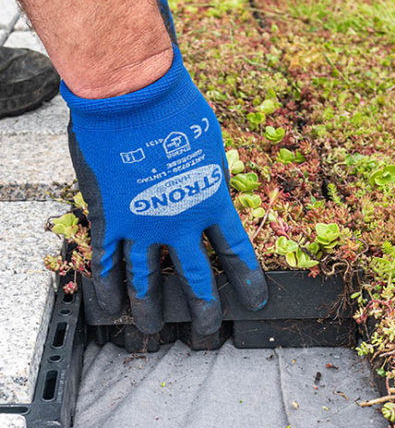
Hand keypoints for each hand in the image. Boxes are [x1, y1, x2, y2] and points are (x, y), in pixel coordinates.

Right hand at [61, 46, 267, 342]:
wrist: (134, 92)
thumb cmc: (176, 107)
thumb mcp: (210, 142)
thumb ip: (208, 172)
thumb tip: (206, 182)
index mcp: (213, 201)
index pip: (238, 253)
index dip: (248, 281)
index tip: (256, 301)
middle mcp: (181, 222)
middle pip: (196, 280)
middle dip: (204, 313)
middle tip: (208, 335)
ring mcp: (143, 223)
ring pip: (148, 282)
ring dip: (151, 312)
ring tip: (152, 335)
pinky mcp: (109, 217)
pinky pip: (106, 263)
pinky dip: (106, 289)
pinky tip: (110, 312)